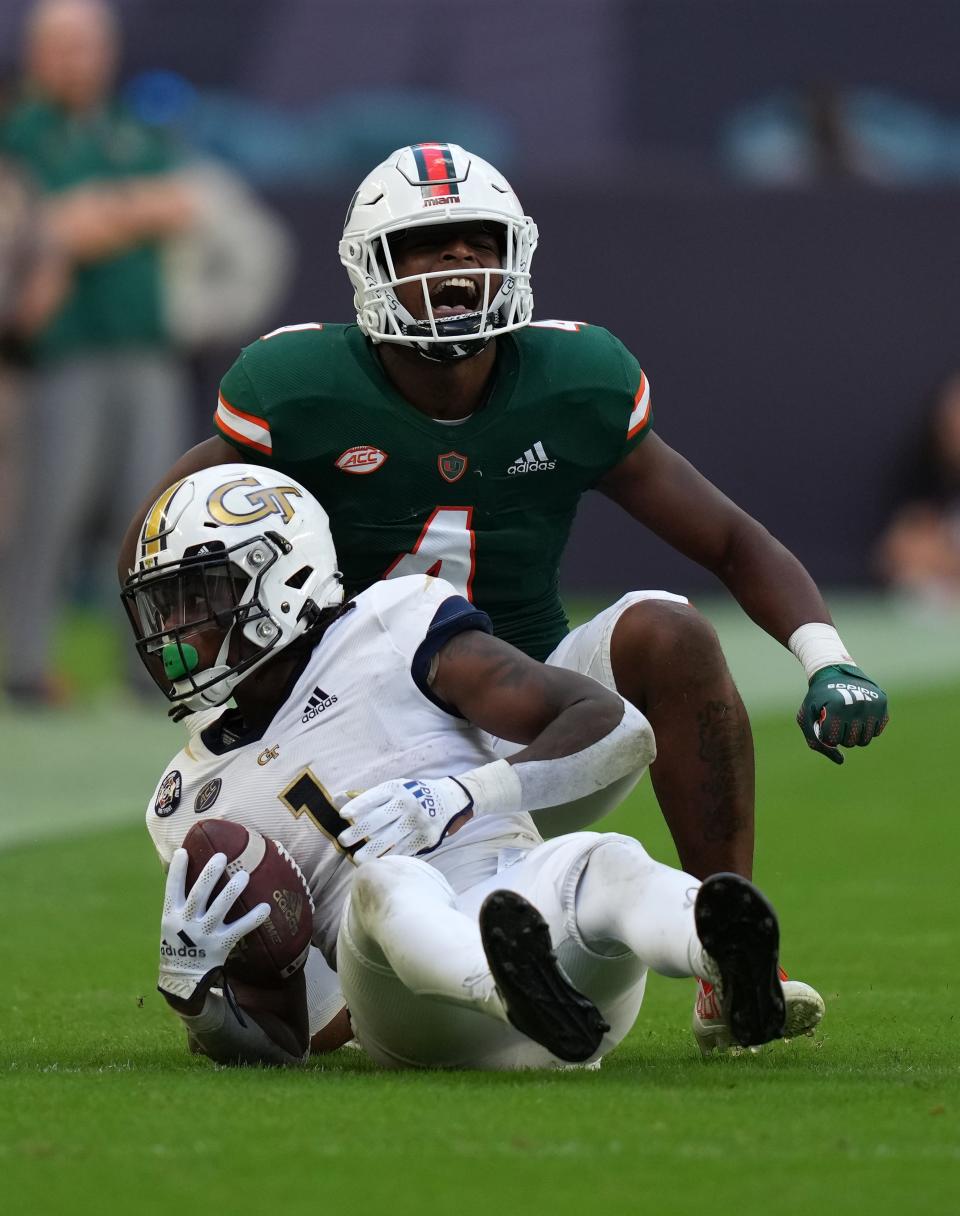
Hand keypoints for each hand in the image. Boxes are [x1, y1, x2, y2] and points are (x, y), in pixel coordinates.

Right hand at [158, 848, 270, 1001]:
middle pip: (199, 895)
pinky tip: (266, 907)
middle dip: (210, 875)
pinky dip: (253, 919)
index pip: (172, 889)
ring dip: (232, 891)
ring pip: (219, 909)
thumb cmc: (179, 943)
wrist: (182, 978)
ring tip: (244, 875)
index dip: (177, 871)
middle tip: (222, 857)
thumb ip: (180, 902)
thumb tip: (188, 871)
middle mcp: (186, 923)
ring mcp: (203, 935)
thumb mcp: (171, 924)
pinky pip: (239, 929)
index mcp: (171, 916)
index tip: (184, 851)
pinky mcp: (220, 945)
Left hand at [338, 777, 473, 862]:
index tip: (343, 815)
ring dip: (372, 850)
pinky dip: (391, 857)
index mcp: (396, 789)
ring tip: (357, 860)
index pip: (374, 797)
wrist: (449, 798)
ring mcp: (417, 820)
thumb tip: (338, 799)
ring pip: (391, 838)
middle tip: (343, 841)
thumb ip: (368, 796)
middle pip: (379, 819)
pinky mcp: (426, 836)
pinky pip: (406, 849)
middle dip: (359, 831)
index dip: (358, 806)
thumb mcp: (394, 788)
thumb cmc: (413, 794)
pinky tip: (379, 864)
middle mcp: (407, 803)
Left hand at [797, 663, 888, 764]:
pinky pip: (876, 731)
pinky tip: (858, 716)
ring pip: (865, 740)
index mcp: (837, 706)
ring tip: (846, 721)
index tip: (824, 723)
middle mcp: (857, 704)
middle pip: (851, 742)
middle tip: (836, 722)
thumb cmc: (818, 698)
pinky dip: (866, 728)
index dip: (827, 735)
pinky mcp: (882, 703)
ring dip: (854, 735)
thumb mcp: (806, 716)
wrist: (833, 672)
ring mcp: (872, 703)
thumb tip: (841, 760)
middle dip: (841, 737)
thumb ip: (816, 741)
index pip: (834, 740)